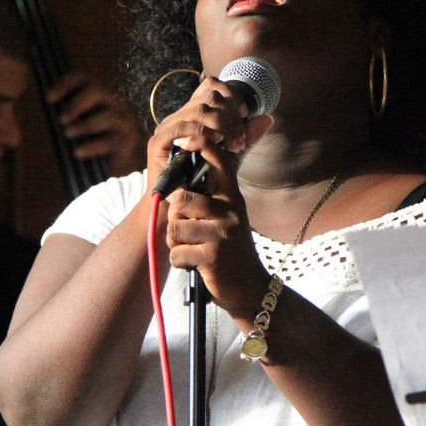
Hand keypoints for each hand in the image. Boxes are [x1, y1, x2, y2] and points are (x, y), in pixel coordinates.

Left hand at [46, 71, 141, 176]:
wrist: (120, 164)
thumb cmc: (94, 141)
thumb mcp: (79, 124)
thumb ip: (67, 115)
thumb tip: (46, 110)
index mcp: (100, 94)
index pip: (83, 77)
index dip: (65, 84)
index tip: (48, 99)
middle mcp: (115, 102)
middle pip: (97, 91)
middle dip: (76, 104)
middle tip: (62, 119)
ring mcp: (126, 120)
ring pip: (106, 116)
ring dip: (84, 125)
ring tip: (68, 134)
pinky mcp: (130, 139)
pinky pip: (111, 141)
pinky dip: (92, 147)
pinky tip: (78, 153)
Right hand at [146, 74, 271, 194]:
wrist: (181, 208)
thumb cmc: (203, 182)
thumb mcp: (230, 156)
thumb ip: (246, 137)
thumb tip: (268, 118)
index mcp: (194, 115)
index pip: (211, 85)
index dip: (231, 94)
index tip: (245, 114)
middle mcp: (179, 116)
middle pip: (210, 96)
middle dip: (232, 116)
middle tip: (239, 139)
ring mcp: (167, 127)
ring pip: (199, 108)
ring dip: (222, 124)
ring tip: (232, 144)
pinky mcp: (158, 142)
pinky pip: (182, 126)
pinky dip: (203, 132)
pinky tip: (216, 142)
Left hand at [152, 74, 272, 315]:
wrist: (250, 288)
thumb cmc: (231, 247)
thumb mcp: (230, 213)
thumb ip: (218, 188)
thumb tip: (208, 154)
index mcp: (232, 197)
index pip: (219, 161)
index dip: (200, 145)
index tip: (184, 137)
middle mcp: (229, 211)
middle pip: (182, 199)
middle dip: (176, 217)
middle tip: (188, 230)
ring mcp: (222, 234)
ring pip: (175, 227)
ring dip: (176, 242)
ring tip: (192, 247)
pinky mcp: (213, 257)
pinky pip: (177, 253)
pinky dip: (179, 262)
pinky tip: (195, 264)